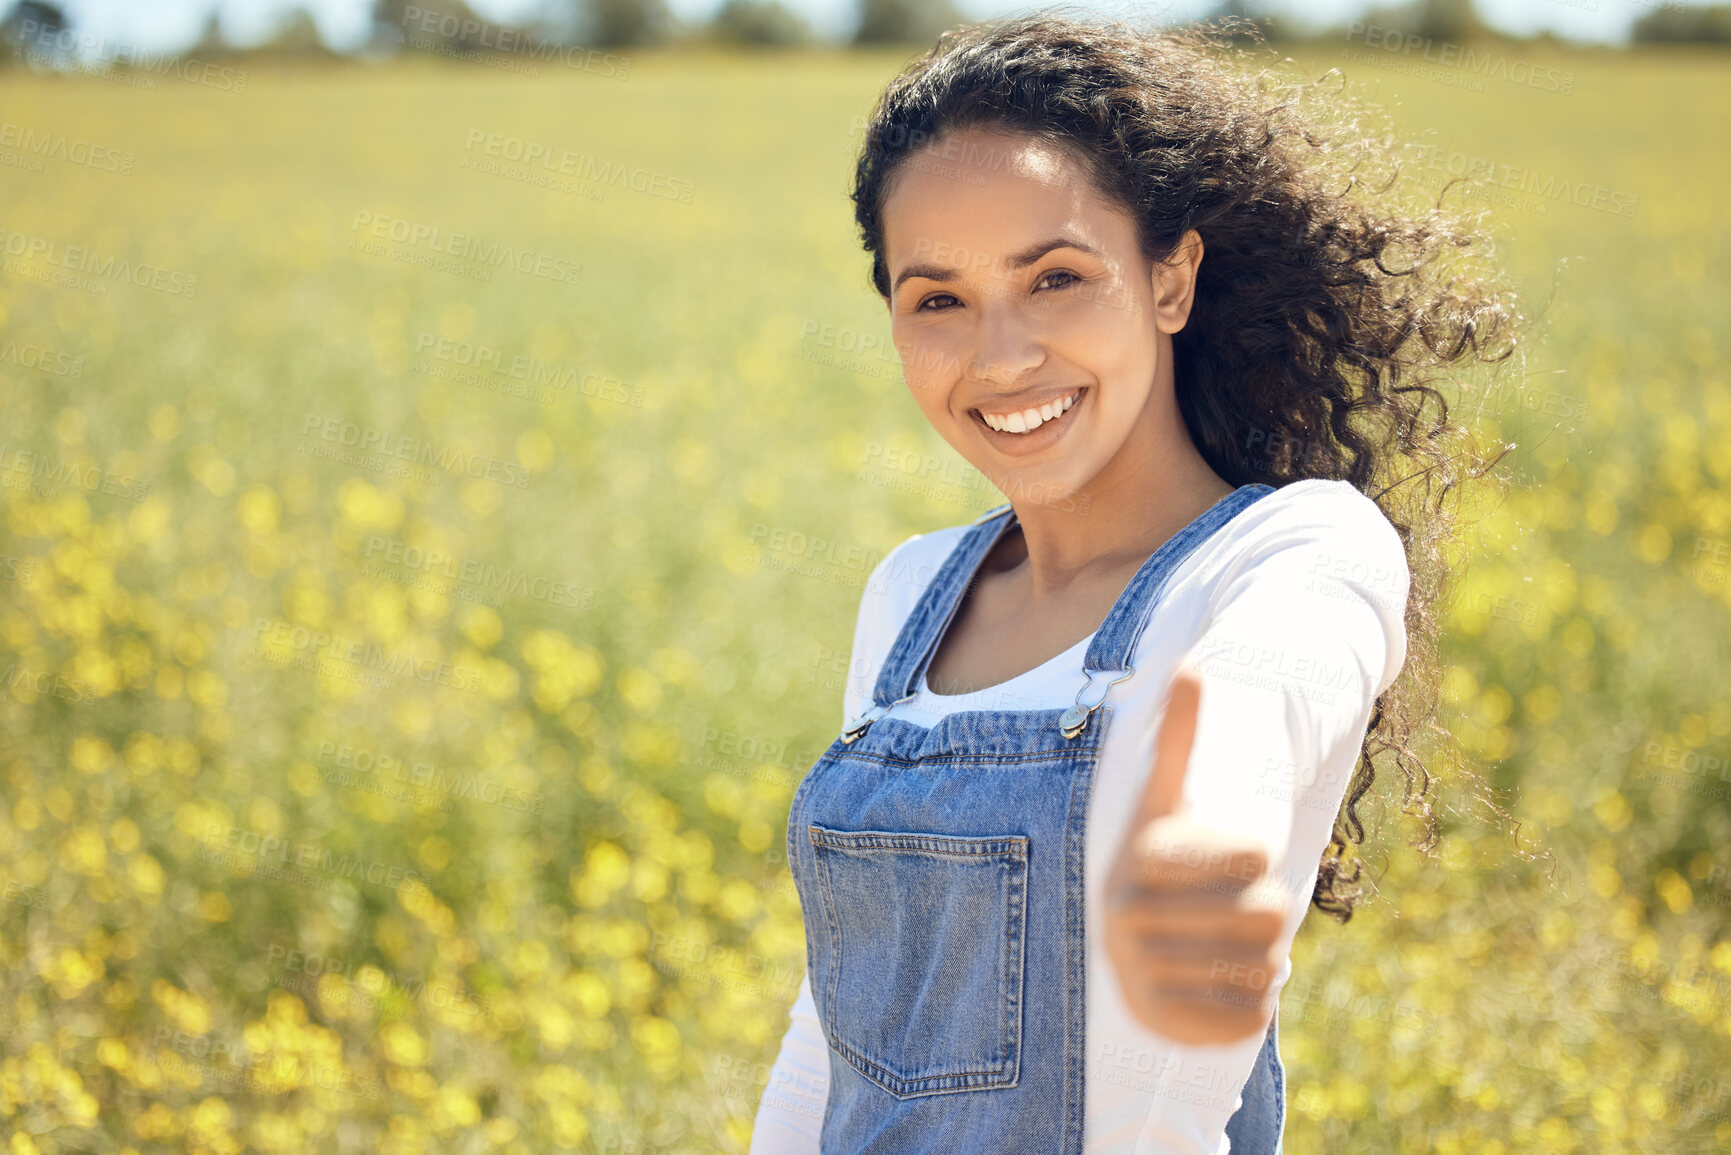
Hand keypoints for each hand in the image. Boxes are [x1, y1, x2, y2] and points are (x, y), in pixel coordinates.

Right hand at [1103, 664, 1286, 1044]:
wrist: (1136, 941)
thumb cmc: (1169, 861)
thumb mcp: (1170, 799)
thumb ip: (1182, 737)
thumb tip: (1191, 665)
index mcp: (1138, 856)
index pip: (1251, 852)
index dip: (1254, 856)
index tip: (1231, 857)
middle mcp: (1123, 916)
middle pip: (1266, 914)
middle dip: (1266, 912)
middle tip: (1239, 911)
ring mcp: (1136, 973)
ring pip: (1262, 968)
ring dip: (1262, 961)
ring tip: (1232, 948)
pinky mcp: (1158, 1024)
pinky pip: (1246, 1019)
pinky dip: (1253, 1005)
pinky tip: (1227, 987)